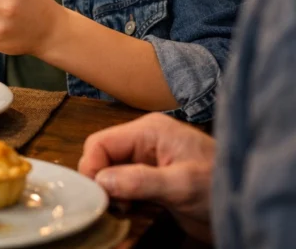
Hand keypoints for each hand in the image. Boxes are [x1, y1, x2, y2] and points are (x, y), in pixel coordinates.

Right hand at [79, 113, 214, 241]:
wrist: (248, 206)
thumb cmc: (220, 187)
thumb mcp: (181, 185)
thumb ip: (140, 180)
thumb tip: (101, 180)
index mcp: (149, 131)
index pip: (101, 142)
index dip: (92, 167)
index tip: (96, 194)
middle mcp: (144, 141)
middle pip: (103, 156)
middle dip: (101, 180)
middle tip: (112, 205)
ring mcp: (148, 160)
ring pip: (111, 171)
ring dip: (111, 191)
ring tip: (124, 209)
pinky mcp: (152, 178)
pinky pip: (124, 184)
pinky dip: (122, 198)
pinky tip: (131, 209)